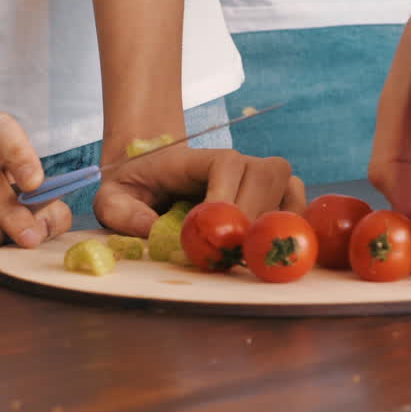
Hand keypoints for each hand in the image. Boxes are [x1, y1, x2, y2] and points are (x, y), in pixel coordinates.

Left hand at [93, 147, 305, 235]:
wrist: (154, 171)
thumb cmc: (135, 185)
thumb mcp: (112, 196)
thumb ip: (122, 211)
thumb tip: (153, 230)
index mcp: (198, 158)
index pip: (226, 165)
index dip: (227, 197)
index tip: (216, 229)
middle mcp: (238, 162)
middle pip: (265, 178)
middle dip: (251, 218)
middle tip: (232, 252)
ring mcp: (260, 176)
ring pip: (287, 190)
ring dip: (275, 224)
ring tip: (250, 252)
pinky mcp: (275, 194)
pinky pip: (298, 205)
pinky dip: (292, 226)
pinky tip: (270, 249)